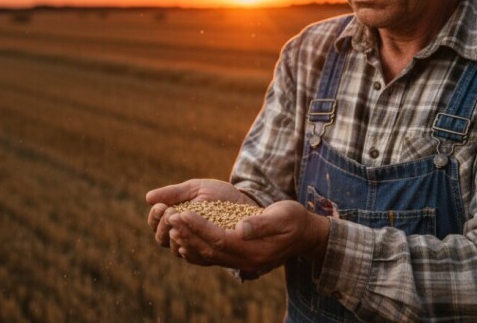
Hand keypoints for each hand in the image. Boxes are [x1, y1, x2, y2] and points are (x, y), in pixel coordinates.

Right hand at [145, 179, 255, 256]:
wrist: (249, 204)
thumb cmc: (221, 196)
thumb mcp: (197, 188)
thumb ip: (174, 193)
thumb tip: (148, 197)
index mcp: (175, 221)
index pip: (156, 224)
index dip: (155, 216)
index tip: (161, 206)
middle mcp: (182, 237)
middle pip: (162, 238)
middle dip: (163, 225)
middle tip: (170, 213)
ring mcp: (196, 248)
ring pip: (176, 249)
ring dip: (175, 236)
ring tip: (179, 223)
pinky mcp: (211, 256)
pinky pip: (196, 258)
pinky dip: (189, 250)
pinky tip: (188, 241)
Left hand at [167, 200, 329, 274]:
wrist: (306, 235)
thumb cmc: (295, 220)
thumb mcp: (282, 216)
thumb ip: (261, 223)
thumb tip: (240, 227)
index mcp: (255, 250)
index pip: (220, 240)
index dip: (199, 228)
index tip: (182, 213)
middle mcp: (246, 261)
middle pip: (210, 250)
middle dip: (188, 234)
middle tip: (169, 218)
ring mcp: (243, 262)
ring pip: (209, 255)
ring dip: (190, 241)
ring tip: (173, 226)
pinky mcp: (240, 258)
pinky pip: (214, 256)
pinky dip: (198, 247)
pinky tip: (186, 237)